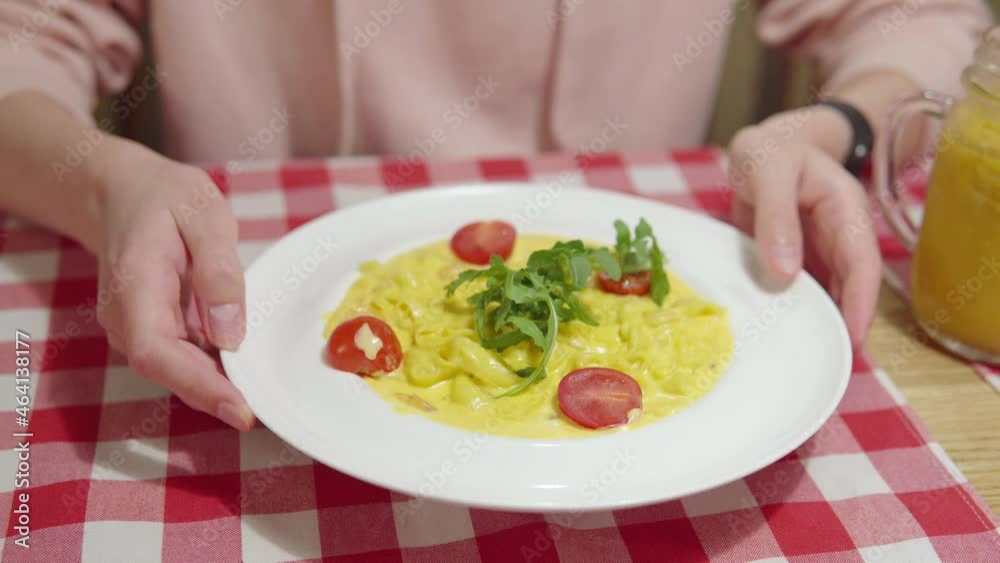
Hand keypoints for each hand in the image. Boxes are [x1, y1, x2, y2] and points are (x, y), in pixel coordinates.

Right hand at [92, 141, 254, 429]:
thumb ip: (218, 270)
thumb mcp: (203, 214)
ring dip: (216, 387)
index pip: (156, 351)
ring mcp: (136, 328)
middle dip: (215, 396)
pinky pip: (183, 358)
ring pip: (177, 370)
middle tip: (264, 413)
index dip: (198, 385)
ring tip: (262, 398)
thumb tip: (229, 332)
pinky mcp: (154, 331)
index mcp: (134, 287)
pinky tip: (247, 373)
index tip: (239, 410)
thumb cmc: (166, 199)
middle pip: (168, 371)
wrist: (124, 193)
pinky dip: (214, 370)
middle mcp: (126, 319)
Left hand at [727, 110, 880, 347]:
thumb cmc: (769, 152)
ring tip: (806, 360)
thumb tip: (785, 272)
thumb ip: (776, 217)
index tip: (854, 339)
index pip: (862, 263)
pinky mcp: (794, 259)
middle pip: (848, 286)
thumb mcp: (768, 172)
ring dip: (818, 322)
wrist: (761, 146)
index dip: (860, 303)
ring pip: (825, 292)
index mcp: (844, 210)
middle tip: (830, 366)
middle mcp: (838, 234)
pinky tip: (779, 336)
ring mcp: (818, 250)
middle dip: (844, 325)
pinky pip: (798, 290)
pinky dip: (791, 311)